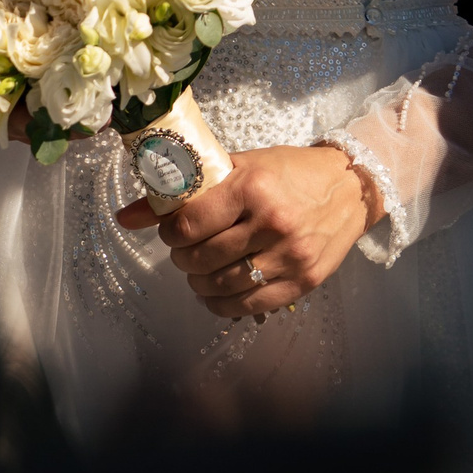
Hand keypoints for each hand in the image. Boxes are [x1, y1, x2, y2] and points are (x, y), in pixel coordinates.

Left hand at [115, 144, 377, 317]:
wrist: (348, 187)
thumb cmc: (287, 171)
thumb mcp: (236, 167)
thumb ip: (183, 190)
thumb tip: (124, 218)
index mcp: (251, 188)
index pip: (190, 224)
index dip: (169, 232)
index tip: (170, 230)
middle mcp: (271, 223)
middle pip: (203, 257)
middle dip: (182, 258)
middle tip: (183, 251)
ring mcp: (290, 256)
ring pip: (223, 285)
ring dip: (199, 282)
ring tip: (198, 271)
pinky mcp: (304, 281)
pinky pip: (251, 305)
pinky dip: (223, 304)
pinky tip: (215, 293)